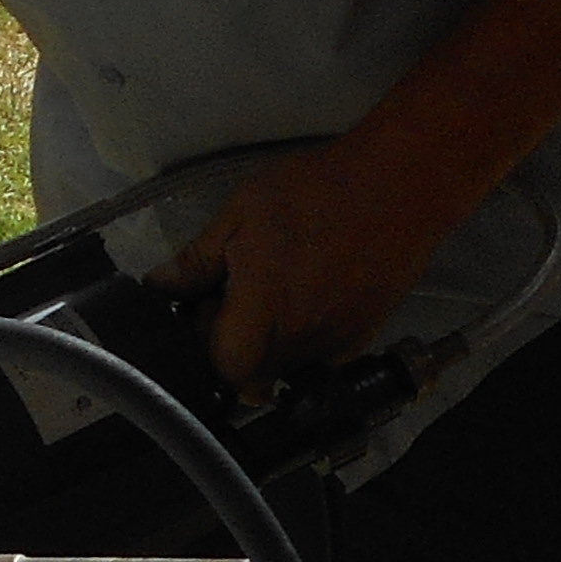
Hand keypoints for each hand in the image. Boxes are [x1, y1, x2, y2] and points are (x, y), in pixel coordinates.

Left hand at [150, 142, 454, 399]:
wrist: (400, 184)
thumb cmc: (315, 190)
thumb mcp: (242, 211)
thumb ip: (198, 260)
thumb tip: (160, 288)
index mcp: (265, 312)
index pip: (224, 367)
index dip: (207, 343)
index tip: (208, 306)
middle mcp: (303, 342)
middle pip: (254, 377)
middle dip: (234, 347)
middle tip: (234, 297)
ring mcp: (338, 346)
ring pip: (286, 372)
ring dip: (268, 346)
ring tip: (273, 294)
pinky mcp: (364, 339)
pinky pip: (320, 361)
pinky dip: (303, 344)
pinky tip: (305, 299)